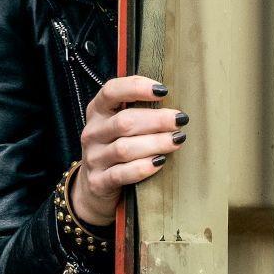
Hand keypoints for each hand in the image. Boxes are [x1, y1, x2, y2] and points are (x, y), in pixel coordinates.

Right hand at [71, 75, 188, 225]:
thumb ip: (139, 111)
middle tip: (180, 120)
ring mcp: (93, 158)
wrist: (96, 186)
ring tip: (177, 140)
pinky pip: (122, 174)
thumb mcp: (121, 126)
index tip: (163, 91)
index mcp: (97, 111)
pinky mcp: (98, 182)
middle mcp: (92, 133)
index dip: (136, 87)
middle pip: (124, 121)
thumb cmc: (118, 147)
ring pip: (124, 148)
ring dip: (155, 143)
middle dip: (156, 120)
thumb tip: (172, 103)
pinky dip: (143, 167)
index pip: (111, 91)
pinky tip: (160, 162)